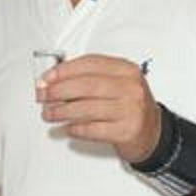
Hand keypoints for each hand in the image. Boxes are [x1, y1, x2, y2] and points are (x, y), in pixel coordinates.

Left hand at [40, 54, 160, 162]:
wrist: (152, 132)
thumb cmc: (128, 105)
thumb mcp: (116, 83)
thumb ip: (90, 77)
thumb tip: (54, 80)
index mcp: (126, 69)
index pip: (90, 63)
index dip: (64, 70)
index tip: (46, 78)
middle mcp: (131, 87)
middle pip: (86, 85)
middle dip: (58, 90)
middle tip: (43, 96)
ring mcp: (130, 110)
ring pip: (87, 108)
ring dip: (61, 111)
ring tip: (49, 114)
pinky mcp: (126, 131)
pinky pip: (93, 129)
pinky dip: (76, 129)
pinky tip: (68, 128)